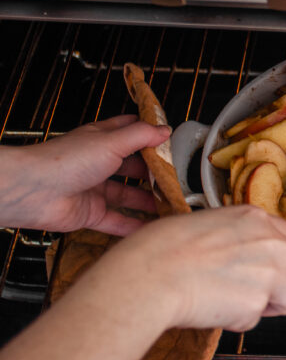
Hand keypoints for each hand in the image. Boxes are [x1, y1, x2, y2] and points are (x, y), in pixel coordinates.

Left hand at [0, 115, 169, 234]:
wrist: (33, 191)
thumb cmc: (66, 160)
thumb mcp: (111, 141)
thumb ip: (141, 136)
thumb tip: (165, 131)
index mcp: (102, 140)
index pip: (131, 133)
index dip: (151, 136)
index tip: (173, 142)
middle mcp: (99, 163)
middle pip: (134, 168)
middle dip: (155, 173)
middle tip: (179, 179)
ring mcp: (95, 189)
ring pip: (128, 196)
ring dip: (149, 201)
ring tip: (172, 205)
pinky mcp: (90, 213)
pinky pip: (117, 220)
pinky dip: (134, 225)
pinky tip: (152, 228)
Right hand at [96, 206, 285, 331]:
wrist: (148, 275)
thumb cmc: (163, 251)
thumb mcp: (211, 225)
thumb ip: (246, 235)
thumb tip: (268, 247)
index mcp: (256, 219)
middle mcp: (270, 242)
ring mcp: (269, 271)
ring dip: (264, 306)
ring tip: (228, 297)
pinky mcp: (258, 300)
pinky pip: (257, 319)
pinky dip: (239, 319)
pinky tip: (215, 306)